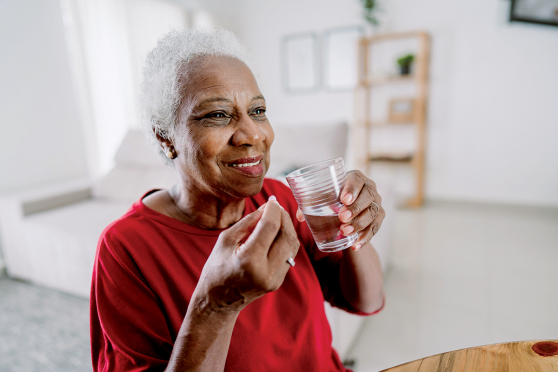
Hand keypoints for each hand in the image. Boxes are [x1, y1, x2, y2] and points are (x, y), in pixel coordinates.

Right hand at [194, 198, 299, 313]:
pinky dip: (285, 240)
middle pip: (287, 235)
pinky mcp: (279, 281)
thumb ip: (249, 222)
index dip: (273, 209)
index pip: (270, 226)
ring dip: (287, 228)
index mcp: (249, 260)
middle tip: (276, 207)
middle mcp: (266, 271)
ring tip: (276, 218)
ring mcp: (274, 279)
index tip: (271, 200)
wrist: (218, 301)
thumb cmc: (217, 267)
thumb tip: (268, 206)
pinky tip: (275, 234)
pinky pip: (289, 255)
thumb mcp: (226, 239)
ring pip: (292, 245)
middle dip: (284, 216)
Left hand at [297, 171, 384, 250]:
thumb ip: (310, 203)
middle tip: (342, 218)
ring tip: (345, 232)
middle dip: (356, 208)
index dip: (352, 189)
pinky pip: (375, 228)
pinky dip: (365, 237)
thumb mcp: (322, 197)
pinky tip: (355, 244)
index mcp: (355, 177)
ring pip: (372, 213)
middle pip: (368, 196)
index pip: (357, 179)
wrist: (347, 208)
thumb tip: (300, 216)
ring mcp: (376, 203)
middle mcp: (369, 188)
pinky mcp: (378, 217)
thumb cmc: (332, 198)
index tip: (344, 199)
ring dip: (359, 223)